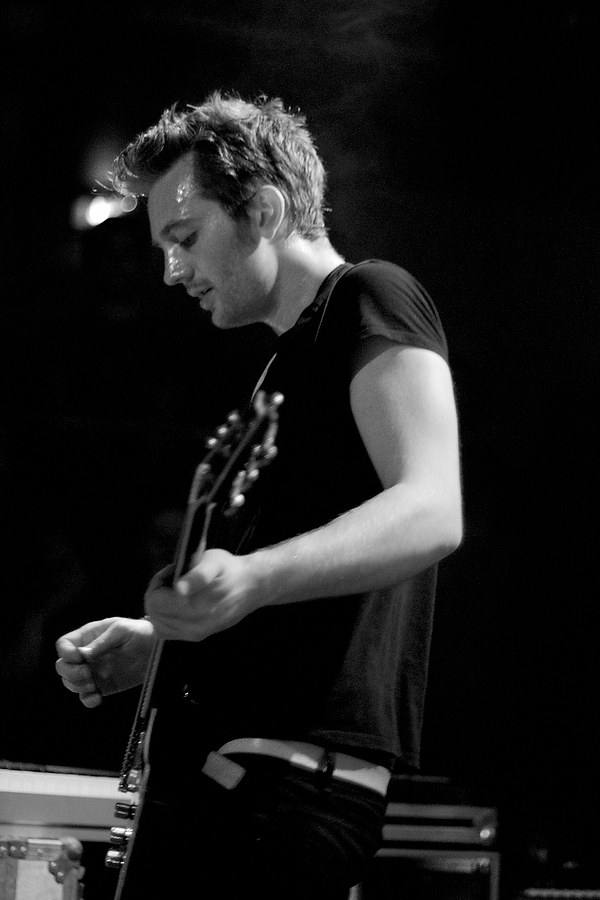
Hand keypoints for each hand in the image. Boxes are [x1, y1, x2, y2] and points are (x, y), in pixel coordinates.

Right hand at [55, 617, 154, 707]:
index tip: (78, 658)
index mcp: (89, 637)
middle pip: (62, 666)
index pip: (64, 645)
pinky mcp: (102, 686)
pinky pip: (86, 697)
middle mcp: (87, 655)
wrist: (157, 650)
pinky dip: (87, 700)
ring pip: (70, 682)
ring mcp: (93, 672)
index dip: (66, 653)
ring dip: (77, 686)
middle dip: (70, 672)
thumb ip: (101, 642)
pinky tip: (97, 698)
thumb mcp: (121, 630)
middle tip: (87, 673)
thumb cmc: (140, 633)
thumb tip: (83, 655)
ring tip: (93, 684)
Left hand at [144, 549, 261, 641]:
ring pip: (157, 623)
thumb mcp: (214, 562)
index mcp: (194, 607)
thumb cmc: (229, 570)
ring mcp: (194, 634)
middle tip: (177, 580)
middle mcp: (192, 626)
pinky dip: (165, 618)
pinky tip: (177, 606)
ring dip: (162, 606)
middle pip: (153, 613)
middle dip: (159, 593)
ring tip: (179, 592)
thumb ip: (196, 575)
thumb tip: (179, 589)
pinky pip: (165, 632)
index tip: (175, 572)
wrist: (251, 587)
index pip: (153, 600)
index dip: (160, 581)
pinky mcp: (196, 637)